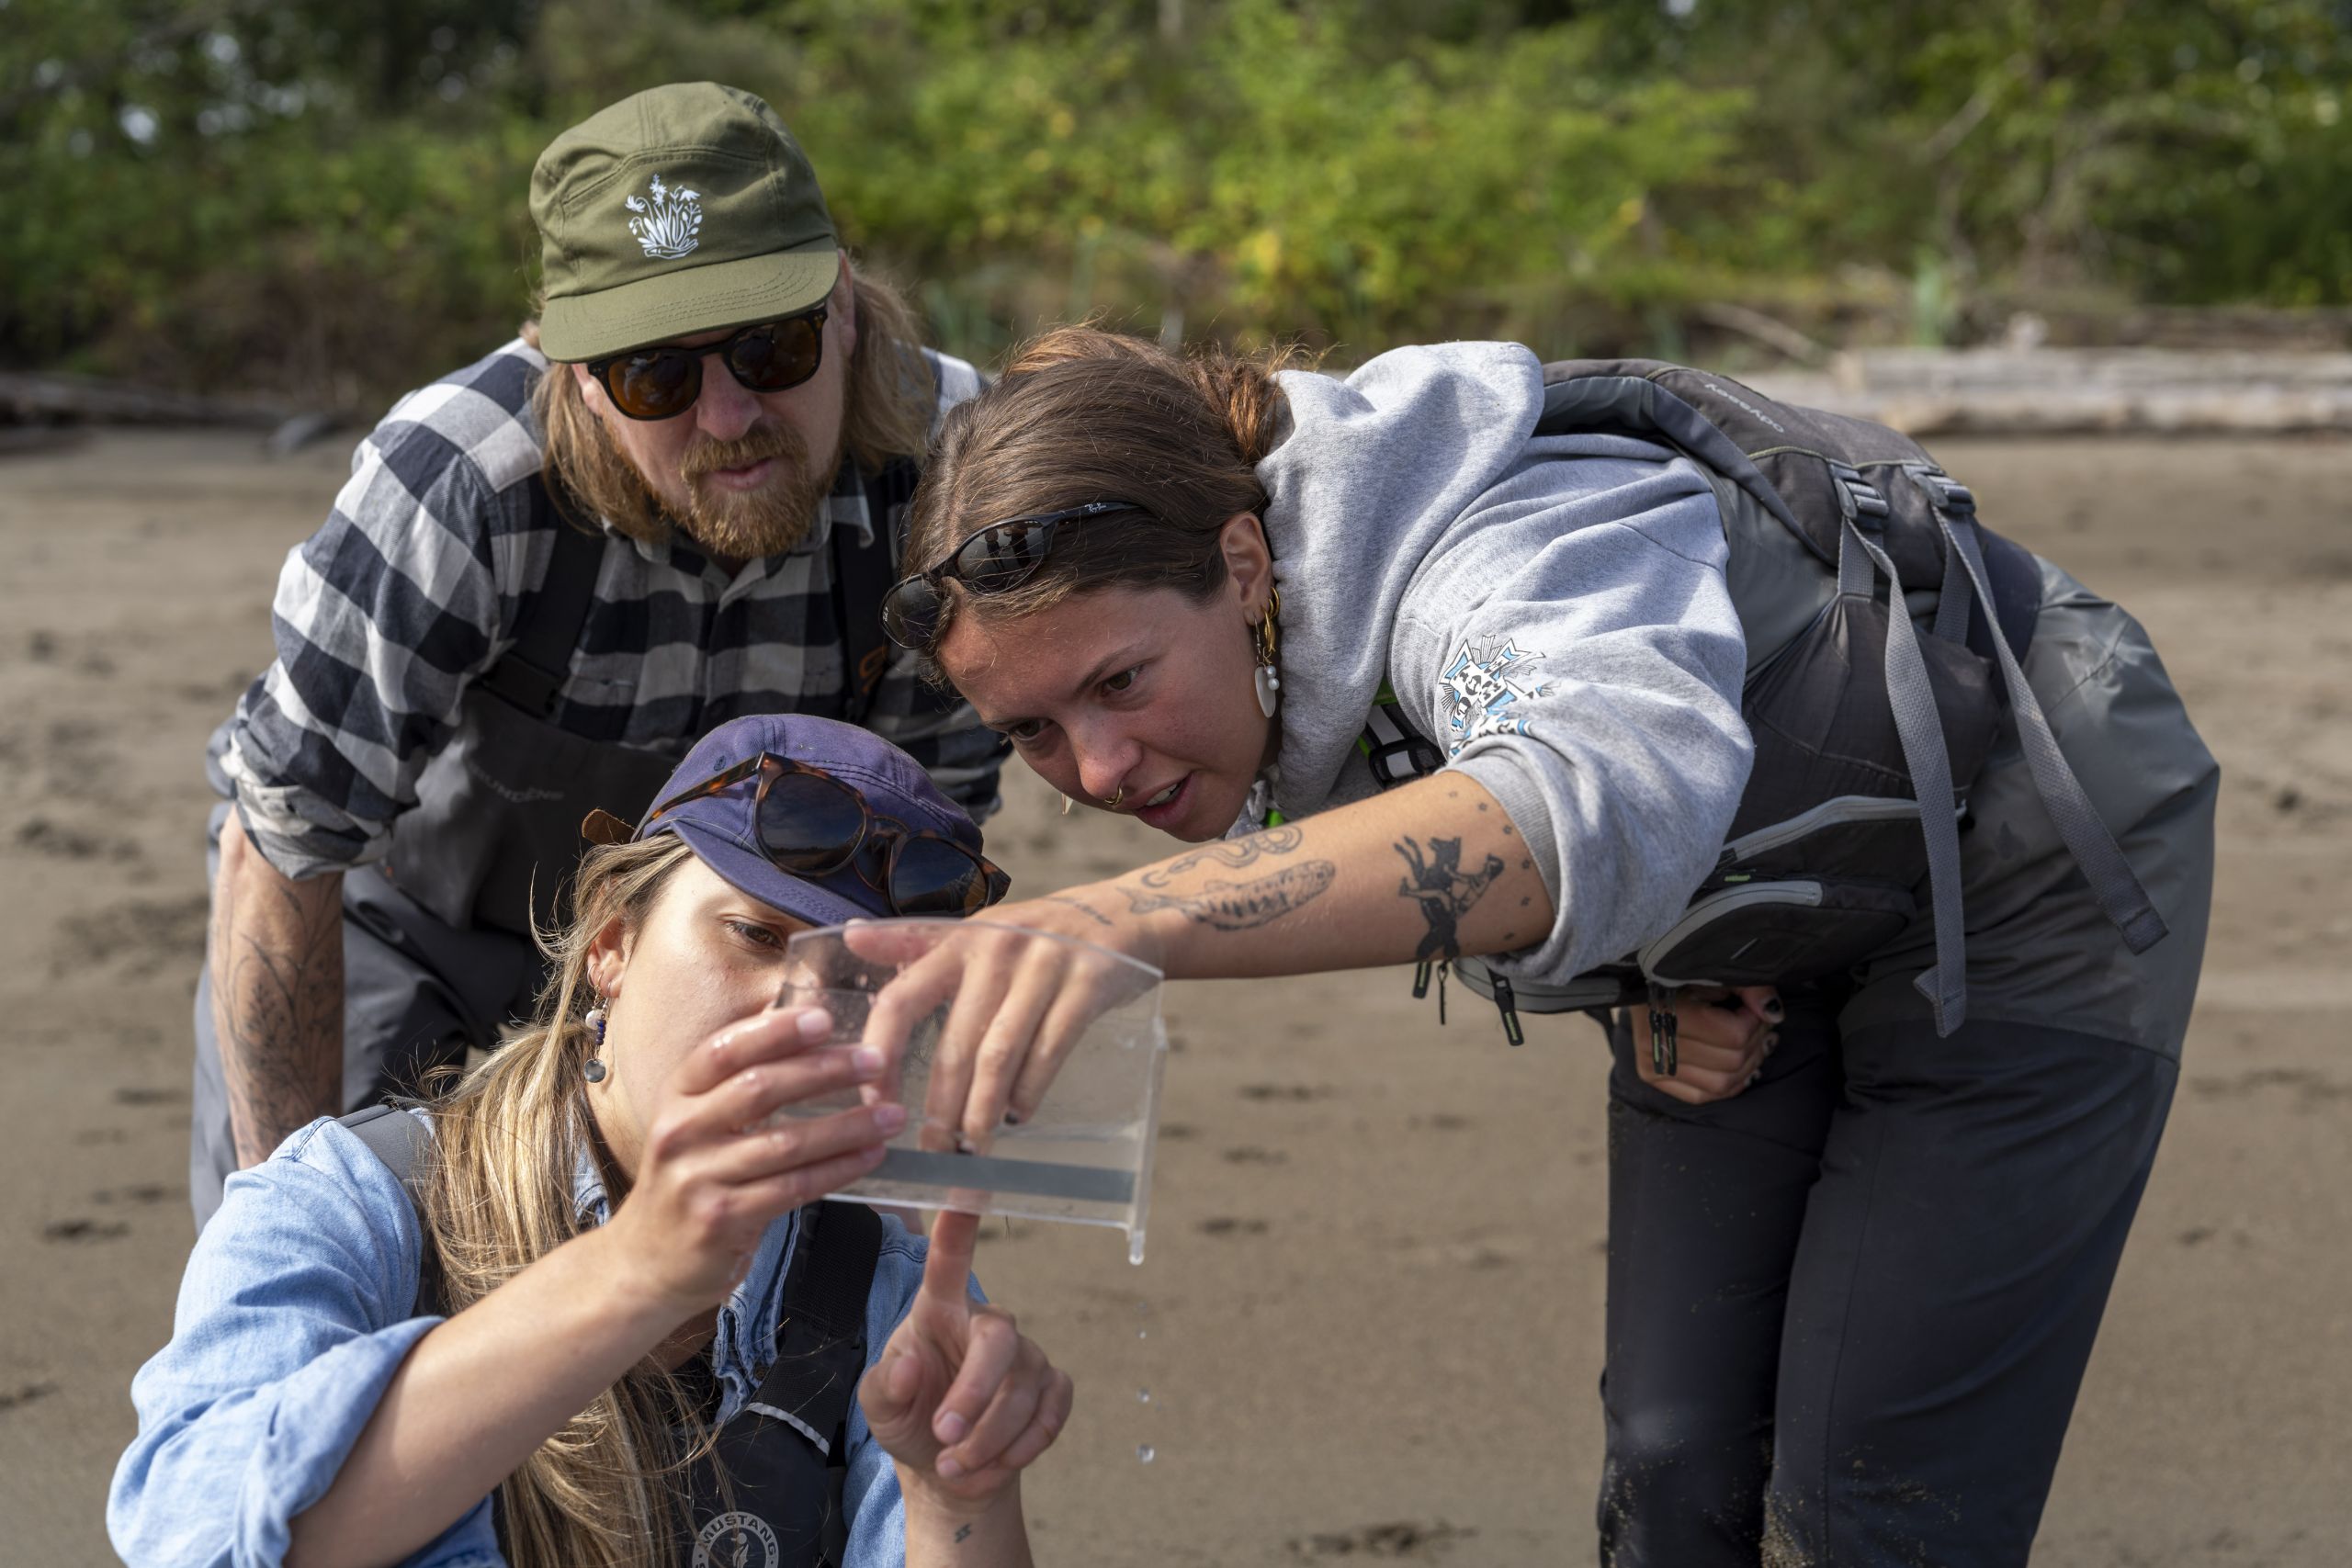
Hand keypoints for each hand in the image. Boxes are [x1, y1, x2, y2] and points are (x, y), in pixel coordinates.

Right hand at [600, 1005, 905, 1317]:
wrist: (645, 1262)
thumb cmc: (689, 1181)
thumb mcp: (697, 1125)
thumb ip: (739, 1085)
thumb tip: (810, 1036)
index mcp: (676, 1096)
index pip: (723, 1050)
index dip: (774, 1031)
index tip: (824, 1019)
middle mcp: (680, 1131)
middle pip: (759, 1089)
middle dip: (825, 1071)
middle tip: (875, 1061)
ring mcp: (697, 1178)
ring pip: (786, 1142)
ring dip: (848, 1126)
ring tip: (891, 1115)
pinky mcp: (721, 1219)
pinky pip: (793, 1187)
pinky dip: (838, 1169)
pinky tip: (870, 1157)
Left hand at [848, 898, 1161, 1153]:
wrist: (1118, 914)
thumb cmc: (1033, 936)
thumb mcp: (974, 932)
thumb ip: (913, 943)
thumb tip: (851, 937)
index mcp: (957, 941)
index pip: (902, 999)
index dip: (882, 1055)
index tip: (873, 1103)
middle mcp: (995, 950)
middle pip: (955, 1045)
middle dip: (941, 1109)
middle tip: (932, 1153)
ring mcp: (1044, 965)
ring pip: (1000, 1056)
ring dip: (983, 1112)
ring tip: (972, 1149)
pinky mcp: (1086, 984)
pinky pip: (1049, 1051)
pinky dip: (1030, 1092)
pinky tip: (1019, 1117)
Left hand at [861, 1210, 1073, 1507]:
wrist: (947, 1469)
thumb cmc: (909, 1418)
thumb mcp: (878, 1407)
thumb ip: (883, 1386)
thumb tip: (906, 1365)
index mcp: (939, 1308)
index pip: (949, 1258)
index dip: (958, 1223)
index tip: (966, 1182)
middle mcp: (986, 1321)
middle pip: (1000, 1340)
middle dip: (975, 1394)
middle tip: (945, 1436)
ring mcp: (1025, 1352)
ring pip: (1022, 1389)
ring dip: (987, 1438)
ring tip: (954, 1464)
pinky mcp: (1051, 1386)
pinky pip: (1050, 1411)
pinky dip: (1021, 1446)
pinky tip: (993, 1462)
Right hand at [1633, 985, 1779, 1105]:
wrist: (1641, 981)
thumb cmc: (1683, 975)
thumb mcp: (1716, 973)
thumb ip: (1750, 988)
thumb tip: (1774, 1015)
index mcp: (1669, 1012)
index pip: (1734, 1035)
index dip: (1754, 1022)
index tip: (1753, 1008)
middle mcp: (1657, 1044)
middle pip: (1732, 1061)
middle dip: (1755, 1043)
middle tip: (1759, 1025)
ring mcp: (1653, 1065)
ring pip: (1722, 1084)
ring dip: (1747, 1066)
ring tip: (1752, 1045)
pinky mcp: (1654, 1077)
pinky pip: (1702, 1096)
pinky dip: (1727, 1084)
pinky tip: (1737, 1067)